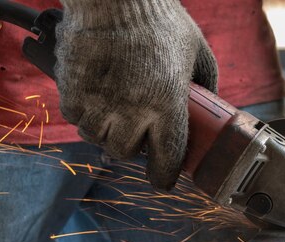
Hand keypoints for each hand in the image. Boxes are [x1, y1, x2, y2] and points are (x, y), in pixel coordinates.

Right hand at [55, 0, 217, 189]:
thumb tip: (211, 103)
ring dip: (104, 130)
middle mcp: (133, 110)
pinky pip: (76, 119)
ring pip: (97, 139)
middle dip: (130, 145)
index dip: (163, 175)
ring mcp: (100, 103)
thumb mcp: (196, 49)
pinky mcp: (73, 92)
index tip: (161, 179)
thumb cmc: (159, 18)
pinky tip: (93, 96)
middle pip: (125, 152)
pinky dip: (83, 113)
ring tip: (112, 110)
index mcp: (167, 103)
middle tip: (134, 129)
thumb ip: (206, 82)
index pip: (166, 158)